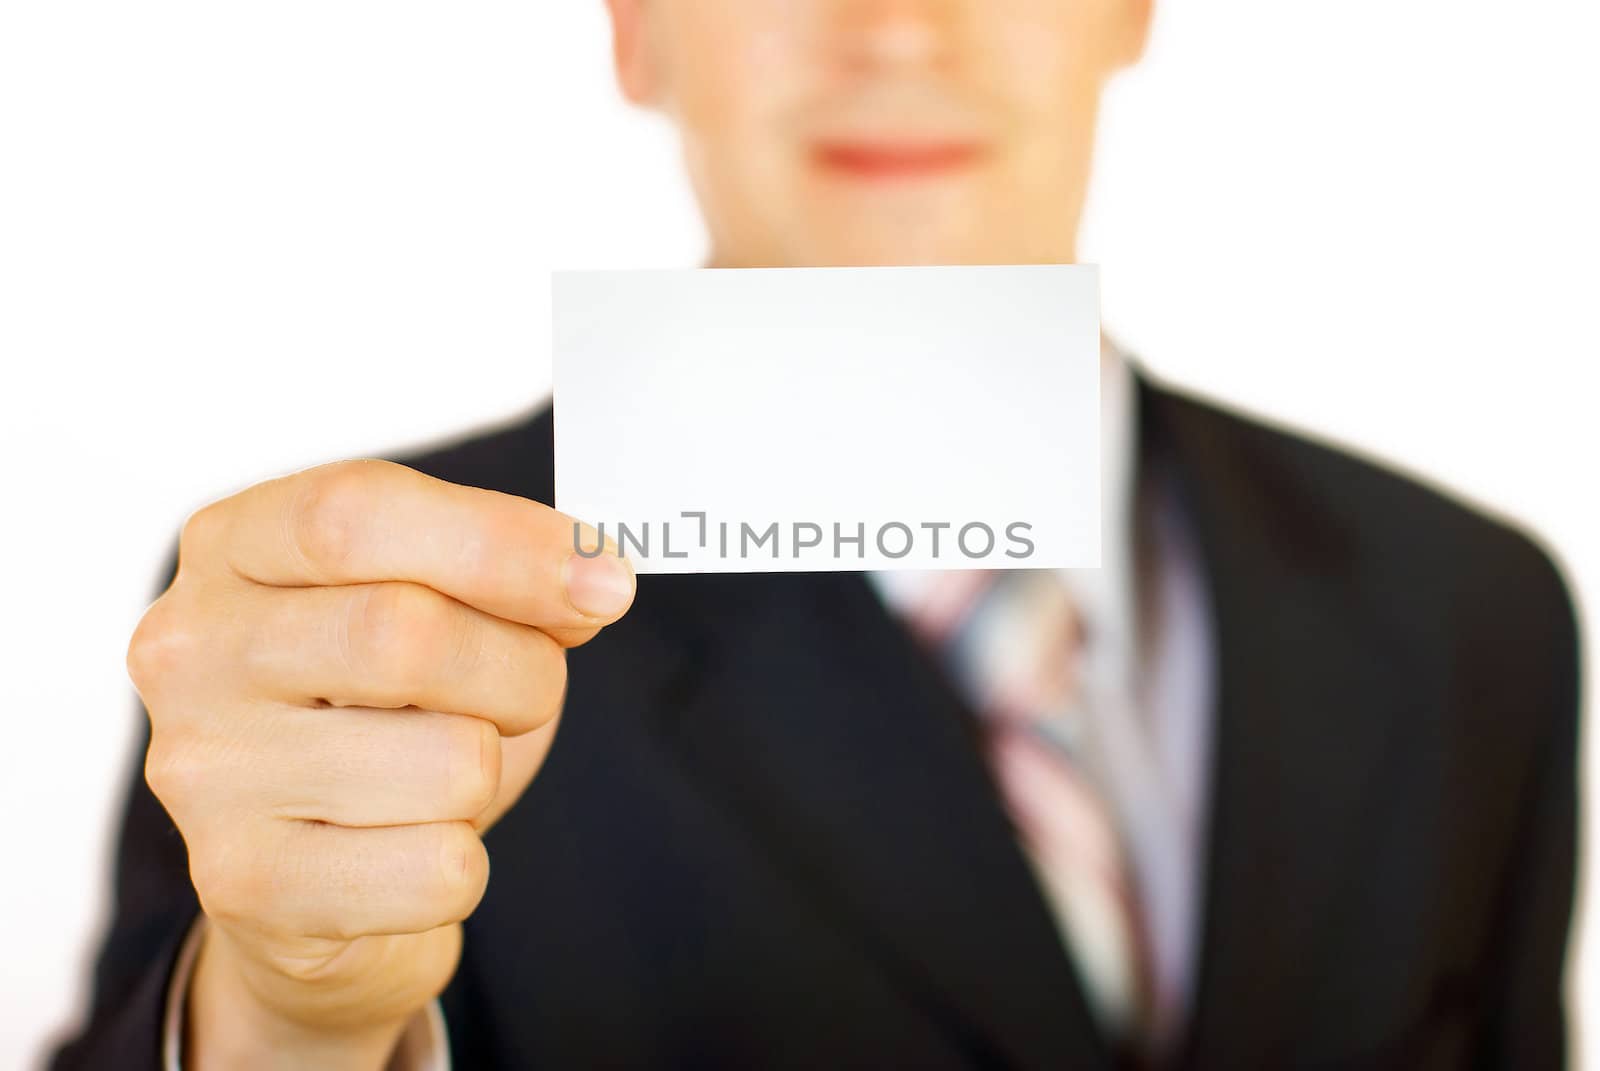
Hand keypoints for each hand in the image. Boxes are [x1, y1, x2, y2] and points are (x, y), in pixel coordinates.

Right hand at [126, 460, 634, 1068]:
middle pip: (402, 633)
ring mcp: (204, 772)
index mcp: (231, 547)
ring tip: (443, 776)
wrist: (308, 884)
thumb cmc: (385, 716)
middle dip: (520, 669)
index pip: (352, 512)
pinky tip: (408, 851)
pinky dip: (463, 863)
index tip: (604, 582)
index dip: (500, 542)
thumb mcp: (434, 609)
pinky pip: (441, 868)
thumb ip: (499, 575)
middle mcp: (188, 649)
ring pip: (450, 762)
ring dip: (494, 771)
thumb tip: (593, 583)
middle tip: (528, 691)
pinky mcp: (246, 886)